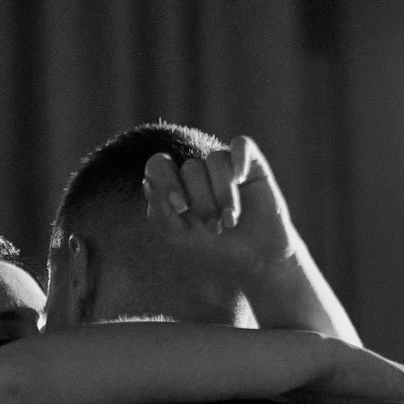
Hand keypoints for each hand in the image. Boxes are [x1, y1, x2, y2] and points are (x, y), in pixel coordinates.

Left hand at [141, 134, 302, 284]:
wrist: (255, 259)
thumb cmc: (214, 248)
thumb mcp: (179, 236)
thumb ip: (159, 211)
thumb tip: (147, 181)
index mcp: (174, 186)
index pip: (159, 165)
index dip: (167, 182)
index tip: (181, 207)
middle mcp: (198, 172)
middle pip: (191, 167)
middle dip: (202, 201)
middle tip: (214, 227)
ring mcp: (224, 166)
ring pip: (216, 159)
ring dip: (223, 194)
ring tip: (230, 220)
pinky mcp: (251, 164)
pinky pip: (241, 144)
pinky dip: (239, 158)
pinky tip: (242, 179)